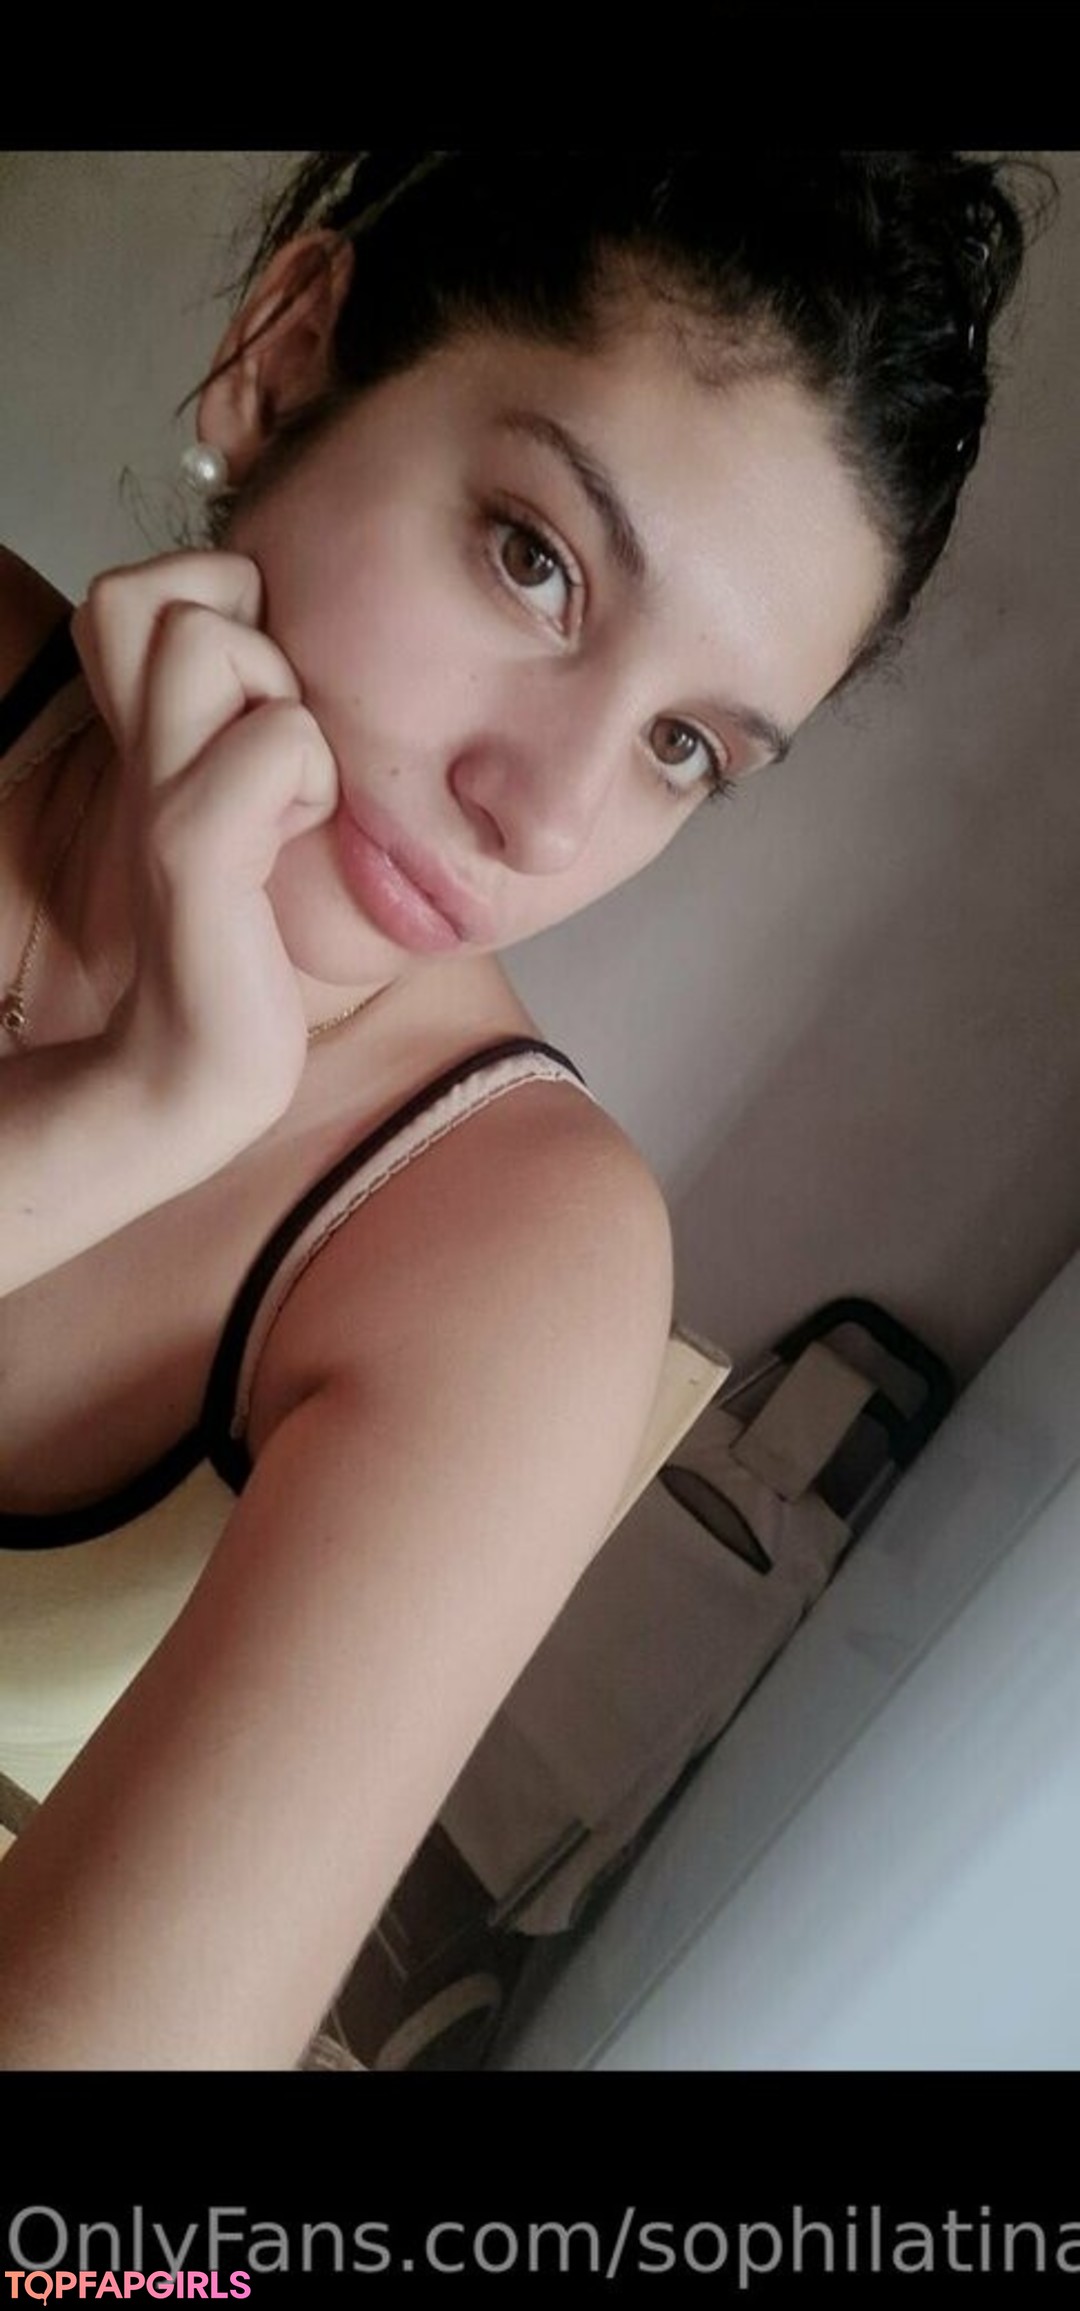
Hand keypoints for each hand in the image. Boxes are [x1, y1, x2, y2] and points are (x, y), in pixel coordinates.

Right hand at [72, 550, 339, 1154]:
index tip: (265, 703)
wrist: (203, 1062)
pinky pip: (272, 743)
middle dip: (241, 631)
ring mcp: (158, 795)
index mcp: (149, 731)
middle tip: (277, 734)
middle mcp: (136, 747)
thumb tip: (308, 645)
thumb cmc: (246, 936)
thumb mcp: (246, 806)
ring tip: (291, 788)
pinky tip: (296, 838)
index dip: (218, 607)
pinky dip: (307, 780)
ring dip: (279, 701)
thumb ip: (250, 723)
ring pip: (202, 640)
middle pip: (140, 588)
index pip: (138, 584)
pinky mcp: (195, 851)